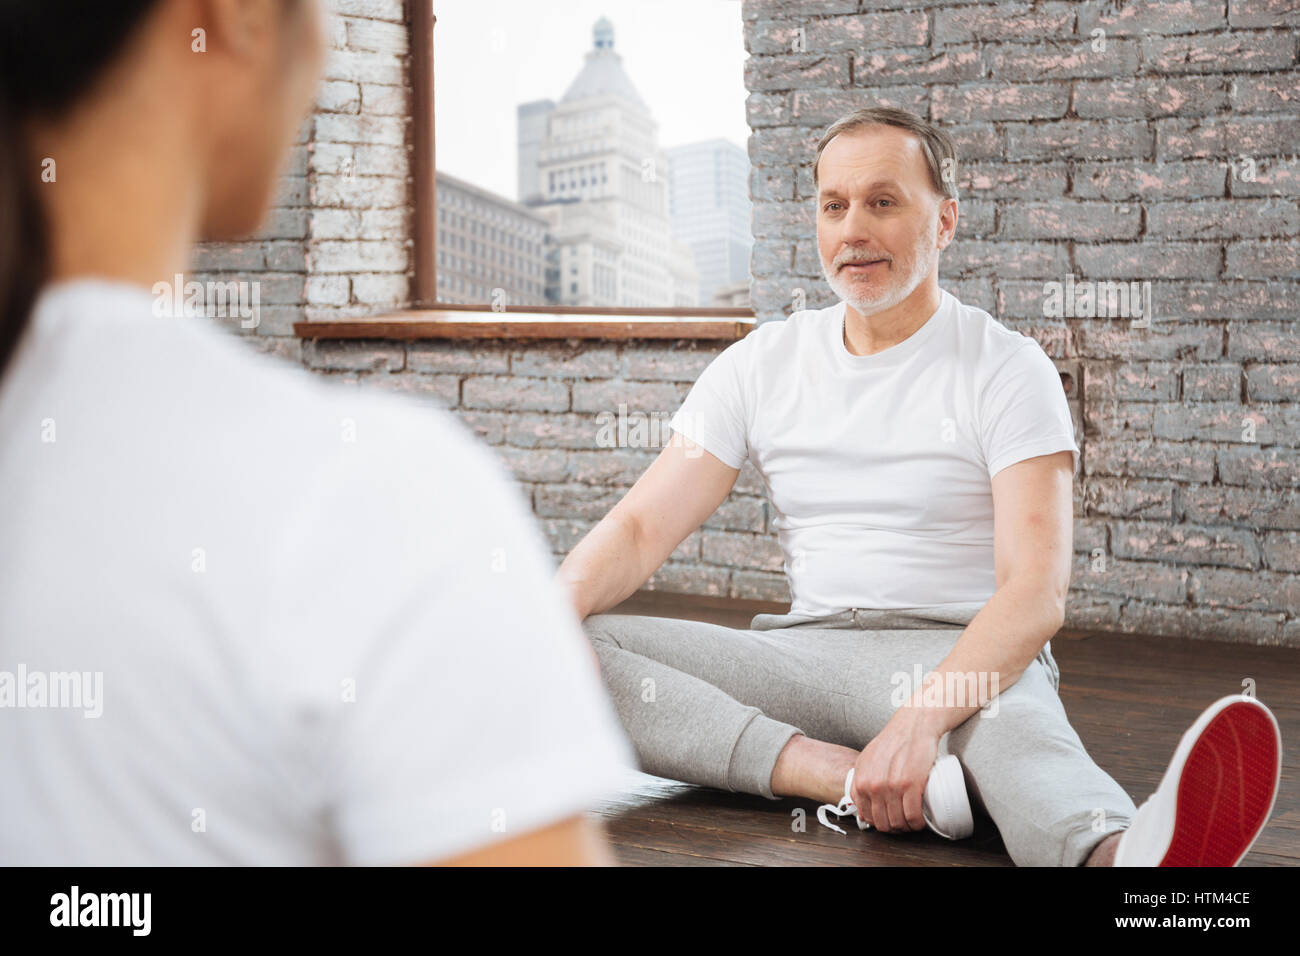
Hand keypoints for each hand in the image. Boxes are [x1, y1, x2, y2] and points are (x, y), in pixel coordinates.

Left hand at [850, 708, 941, 832]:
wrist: (913, 725)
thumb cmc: (893, 741)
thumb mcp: (867, 759)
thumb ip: (862, 780)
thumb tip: (861, 805)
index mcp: (861, 779)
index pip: (865, 814)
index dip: (877, 822)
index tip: (887, 819)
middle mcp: (873, 784)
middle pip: (882, 822)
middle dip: (893, 827)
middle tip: (902, 822)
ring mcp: (891, 786)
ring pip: (898, 822)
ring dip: (906, 827)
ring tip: (912, 821)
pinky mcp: (911, 785)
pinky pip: (913, 816)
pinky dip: (918, 823)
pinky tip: (920, 820)